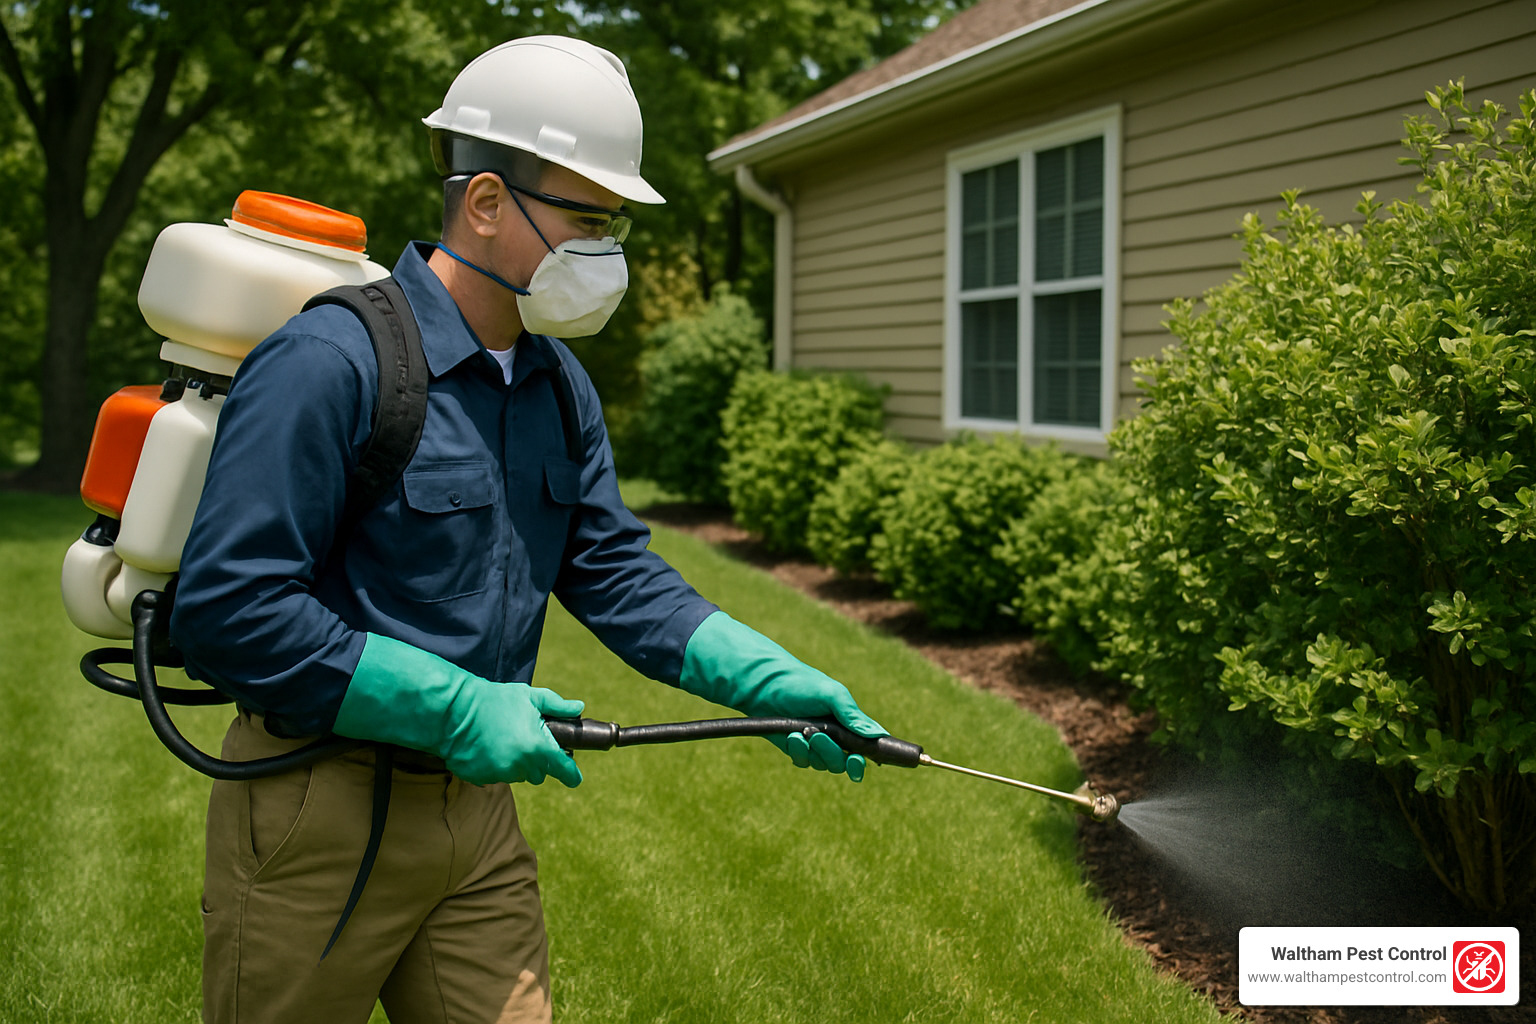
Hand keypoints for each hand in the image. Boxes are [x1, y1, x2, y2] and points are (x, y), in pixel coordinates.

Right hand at [440, 680, 584, 786]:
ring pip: (517, 775)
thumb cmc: (495, 701)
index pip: (562, 769)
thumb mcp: (530, 697)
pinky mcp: (481, 778)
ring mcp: (499, 774)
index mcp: (537, 748)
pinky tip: (487, 747)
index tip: (575, 778)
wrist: (454, 710)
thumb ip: (557, 706)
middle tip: (526, 740)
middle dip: (537, 761)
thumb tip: (578, 707)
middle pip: (538, 773)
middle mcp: (520, 766)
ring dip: (515, 763)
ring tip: (503, 739)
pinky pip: (496, 776)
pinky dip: (495, 765)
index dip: (571, 775)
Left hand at [679, 611, 884, 780]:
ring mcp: (815, 745)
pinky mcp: (796, 749)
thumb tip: (878, 734)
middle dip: (830, 752)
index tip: (856, 760)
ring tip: (799, 732)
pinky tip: (790, 736)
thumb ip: (854, 716)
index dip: (861, 760)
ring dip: (812, 751)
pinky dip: (798, 752)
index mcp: (848, 722)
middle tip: (817, 736)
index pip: (864, 749)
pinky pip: (803, 762)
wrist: (764, 685)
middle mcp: (835, 737)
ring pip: (822, 765)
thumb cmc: (801, 684)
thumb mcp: (831, 695)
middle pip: (842, 763)